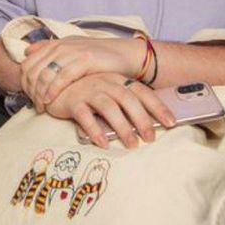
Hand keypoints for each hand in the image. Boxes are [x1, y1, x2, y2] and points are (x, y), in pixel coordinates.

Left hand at [20, 37, 143, 111]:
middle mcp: (61, 46)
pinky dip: (53, 90)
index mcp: (55, 44)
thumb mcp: (71, 50)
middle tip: (35, 106)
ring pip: (44, 74)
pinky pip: (62, 77)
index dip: (24, 82)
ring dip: (39, 94)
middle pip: (33, 70)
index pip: (28, 63)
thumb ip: (49, 50)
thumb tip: (27, 52)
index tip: (28, 97)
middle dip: (30, 91)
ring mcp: (72, 52)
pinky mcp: (84, 60)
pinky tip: (50, 100)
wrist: (124, 55)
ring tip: (42, 107)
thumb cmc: (97, 57)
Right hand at [44, 73, 175, 149]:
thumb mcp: (108, 92)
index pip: (142, 92)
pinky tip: (103, 144)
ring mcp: (88, 90)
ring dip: (122, 127)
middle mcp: (105, 82)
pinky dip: (95, 130)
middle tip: (151, 138)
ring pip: (109, 107)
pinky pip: (85, 116)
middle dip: (142, 119)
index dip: (158, 107)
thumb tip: (148, 124)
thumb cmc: (86, 92)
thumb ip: (124, 104)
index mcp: (117, 79)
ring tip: (132, 144)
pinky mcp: (72, 101)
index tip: (171, 122)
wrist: (53, 84)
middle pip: (128, 99)